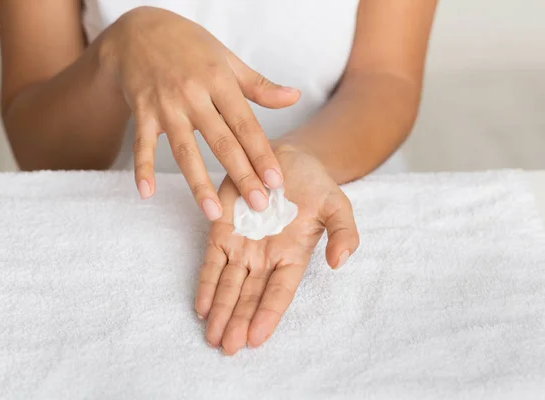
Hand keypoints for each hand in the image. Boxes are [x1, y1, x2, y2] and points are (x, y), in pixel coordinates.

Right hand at [100, 7, 300, 218]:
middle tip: (258, 205)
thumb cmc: (189, 46)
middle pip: (221, 142)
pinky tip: (147, 193)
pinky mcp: (142, 112)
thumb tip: (294, 97)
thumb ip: (259, 85)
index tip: (276, 181)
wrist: (138, 30)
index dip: (262, 154)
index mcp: (219, 81)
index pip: (246, 125)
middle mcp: (193, 95)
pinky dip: (142, 168)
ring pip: (184, 150)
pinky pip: (141, 144)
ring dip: (197, 183)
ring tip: (212, 213)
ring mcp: (165, 105)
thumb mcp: (226, 59)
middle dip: (241, 176)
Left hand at [195, 145, 359, 354]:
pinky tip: (201, 307)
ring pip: (228, 284)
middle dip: (238, 322)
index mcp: (292, 256)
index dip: (267, 315)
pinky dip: (206, 283)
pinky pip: (212, 261)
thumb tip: (339, 261)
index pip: (279, 292)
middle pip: (249, 296)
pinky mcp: (223, 229)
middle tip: (227, 348)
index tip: (255, 338)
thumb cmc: (316, 186)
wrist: (289, 158)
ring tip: (212, 336)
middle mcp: (265, 258)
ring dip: (220, 310)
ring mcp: (242, 245)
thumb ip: (344, 233)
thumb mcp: (337, 206)